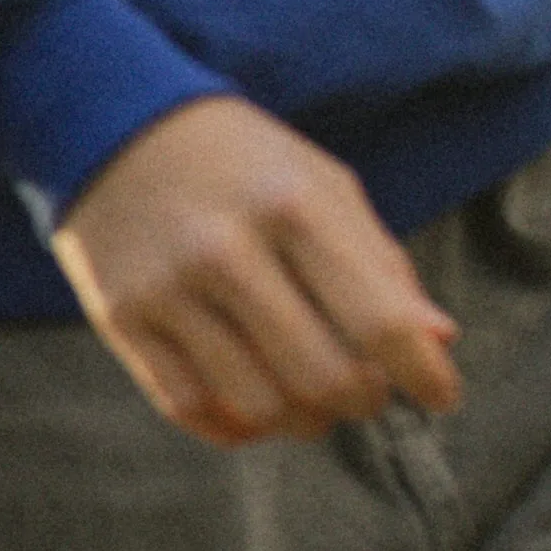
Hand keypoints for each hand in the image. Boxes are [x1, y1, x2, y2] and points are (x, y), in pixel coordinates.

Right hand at [50, 97, 461, 447]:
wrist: (111, 124)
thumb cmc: (242, 163)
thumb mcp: (323, 187)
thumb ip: (381, 265)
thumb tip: (437, 344)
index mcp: (292, 206)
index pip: (378, 321)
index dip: (422, 373)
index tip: (439, 394)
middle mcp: (225, 248)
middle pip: (322, 377)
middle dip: (362, 401)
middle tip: (367, 392)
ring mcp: (165, 287)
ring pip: (258, 405)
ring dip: (302, 420)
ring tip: (312, 402)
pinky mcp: (119, 316)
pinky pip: (189, 406)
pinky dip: (236, 426)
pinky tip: (255, 408)